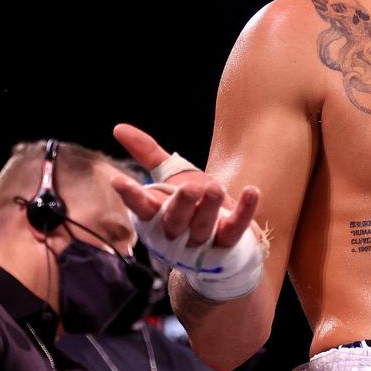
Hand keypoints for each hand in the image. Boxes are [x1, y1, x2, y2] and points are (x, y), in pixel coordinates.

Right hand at [111, 123, 260, 248]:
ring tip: (214, 188)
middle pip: (175, 220)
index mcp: (157, 214)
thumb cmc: (191, 203)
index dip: (131, 195)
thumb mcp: (170, 176)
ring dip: (209, 208)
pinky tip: (251, 192)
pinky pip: (236, 228)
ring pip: (203, 226)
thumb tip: (119, 128)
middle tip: (189, 188)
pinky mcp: (228, 241)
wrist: (220, 235)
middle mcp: (176, 231)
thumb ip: (147, 153)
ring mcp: (202, 240)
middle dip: (181, 204)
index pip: (140, 207)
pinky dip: (245, 211)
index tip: (119, 180)